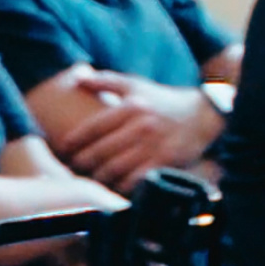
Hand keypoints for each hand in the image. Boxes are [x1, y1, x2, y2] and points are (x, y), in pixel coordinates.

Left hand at [54, 72, 221, 190]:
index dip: (73, 141)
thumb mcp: (136, 85)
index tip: (61, 150)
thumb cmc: (162, 100)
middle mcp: (141, 125)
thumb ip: (106, 81)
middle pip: (100, 151)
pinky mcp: (165, 162)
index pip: (93, 127)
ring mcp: (154, 145)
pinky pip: (135, 180)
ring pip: (115, 168)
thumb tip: (77, 78)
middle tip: (71, 169)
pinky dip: (120, 186)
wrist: (202, 116)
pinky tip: (111, 187)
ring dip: (97, 177)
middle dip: (81, 163)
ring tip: (87, 179)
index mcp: (131, 106)